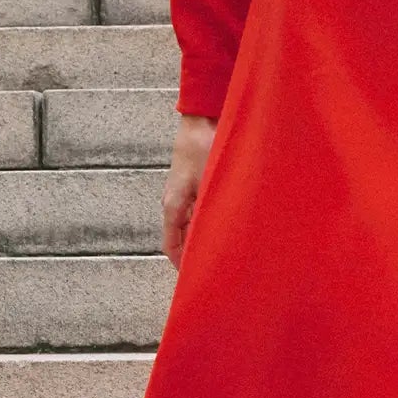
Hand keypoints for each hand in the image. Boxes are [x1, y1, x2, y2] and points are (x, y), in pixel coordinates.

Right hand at [162, 114, 217, 268]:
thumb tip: (217, 239)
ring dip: (203, 236)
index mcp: (173, 206)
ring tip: (224, 249)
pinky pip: (198, 210)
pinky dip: (208, 220)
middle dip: (196, 253)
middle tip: (215, 267)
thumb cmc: (204, 147)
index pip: (172, 246)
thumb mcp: (211, 185)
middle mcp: (175, 202)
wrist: (202, 119)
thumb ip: (211, 213)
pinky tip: (226, 223)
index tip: (195, 279)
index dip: (182, 265)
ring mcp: (183, 193)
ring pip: (191, 224)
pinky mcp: (193, 183)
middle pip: (182, 237)